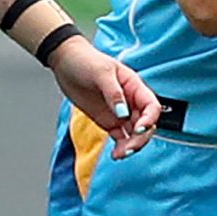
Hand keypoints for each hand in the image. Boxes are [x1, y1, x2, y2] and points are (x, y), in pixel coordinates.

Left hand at [50, 39, 162, 158]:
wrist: (65, 63)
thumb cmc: (85, 61)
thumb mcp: (101, 72)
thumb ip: (114, 93)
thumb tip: (123, 113)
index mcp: (134, 86)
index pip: (151, 106)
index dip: (150, 119)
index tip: (139, 128)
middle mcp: (131, 101)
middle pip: (146, 124)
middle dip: (141, 138)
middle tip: (129, 148)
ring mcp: (120, 113)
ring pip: (134, 135)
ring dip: (131, 146)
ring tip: (120, 154)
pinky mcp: (109, 122)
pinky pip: (121, 138)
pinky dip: (121, 148)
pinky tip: (116, 154)